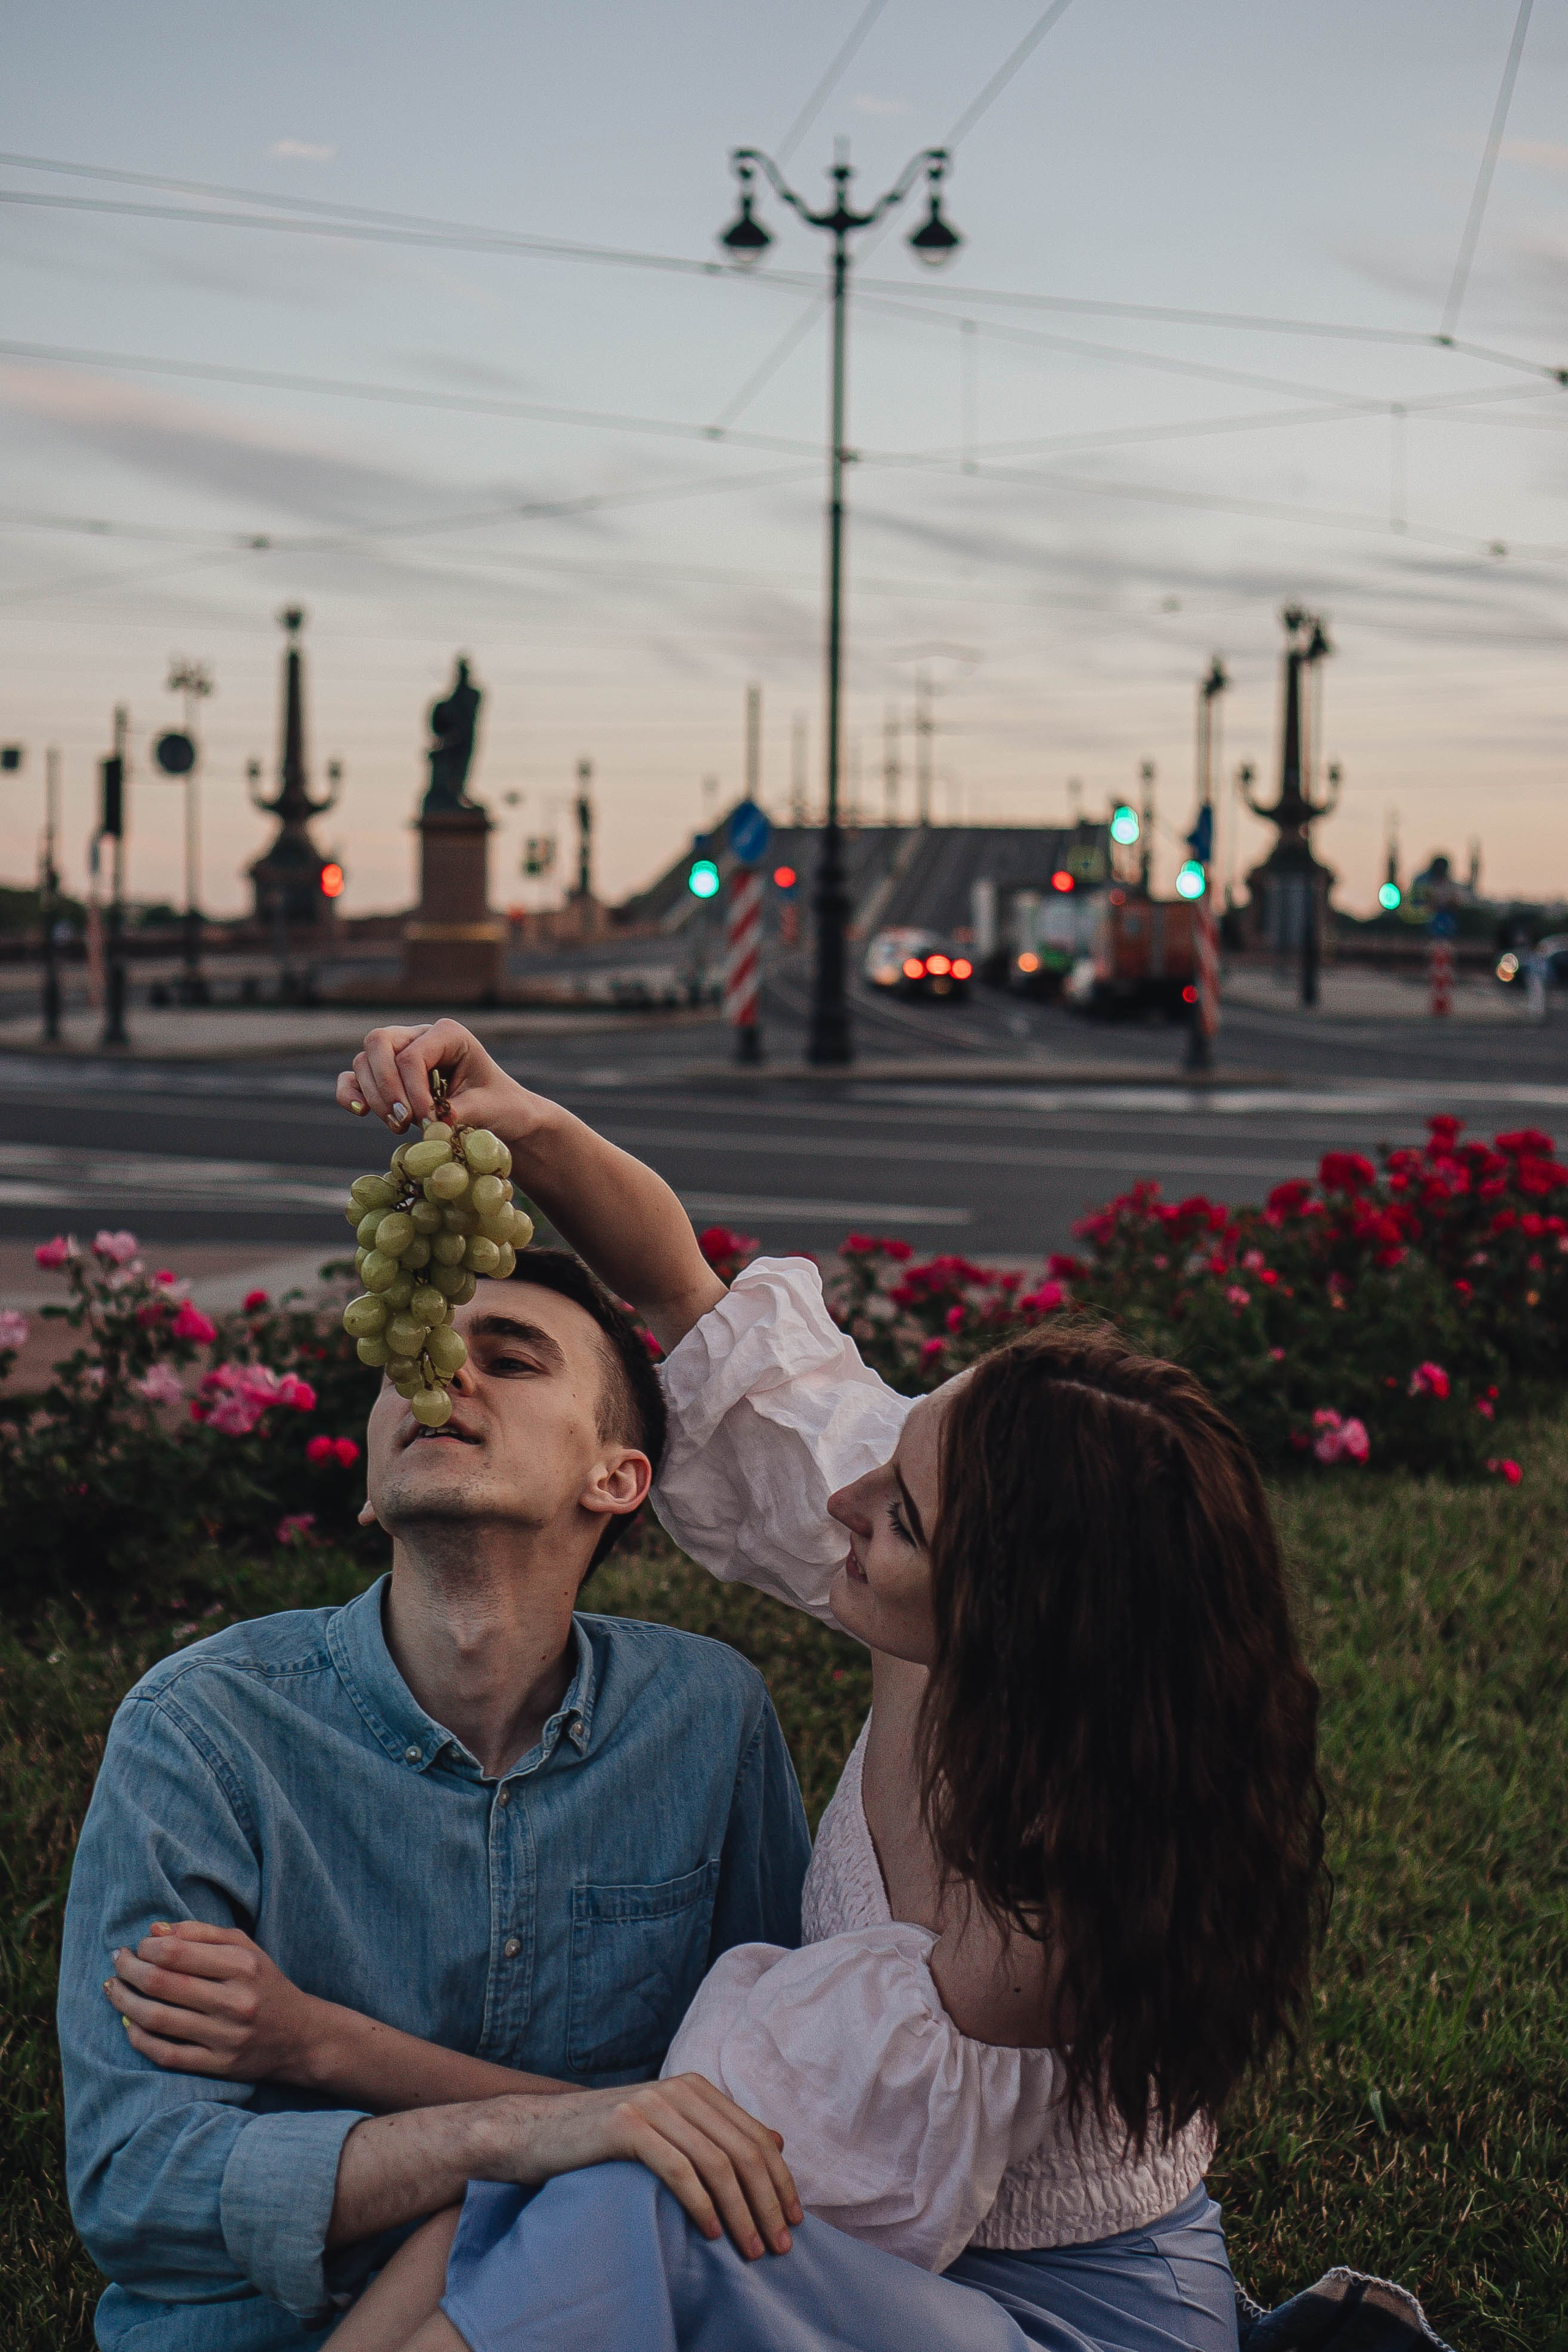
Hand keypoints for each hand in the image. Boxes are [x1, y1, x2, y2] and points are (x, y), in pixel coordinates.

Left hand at [105, 1920, 326, 2084]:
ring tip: (114, 1989)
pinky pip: (166, 2054)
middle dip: (129, 1970)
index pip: (178, 1952)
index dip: (148, 1948)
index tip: (139, 1946)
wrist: (299, 2036)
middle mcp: (235, 2001)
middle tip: (118, 1963)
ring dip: (125, 2003)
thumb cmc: (264, 1984)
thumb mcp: (245, 1948)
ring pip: (158, 2020)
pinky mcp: (218, 2066)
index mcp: (242, 1966)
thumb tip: (154, 1931)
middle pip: (162, 1984)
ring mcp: (225, 2037)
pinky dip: (139, 2038)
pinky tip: (129, 2024)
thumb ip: (201, 1933)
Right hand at [336, 1021, 536, 1141]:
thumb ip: (456, 1111)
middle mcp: (418, 1036)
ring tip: (400, 1126)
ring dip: (375, 1097)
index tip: (428, 1121)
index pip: (412, 1054)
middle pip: (379, 1043)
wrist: (499, 1113)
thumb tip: (429, 1123)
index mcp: (447, 1034)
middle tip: (404, 1121)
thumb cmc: (497, 1104)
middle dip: (387, 1087)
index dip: (413, 1090)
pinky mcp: (385, 1076)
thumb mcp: (486, 1106)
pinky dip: (350, 1092)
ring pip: (363, 1061)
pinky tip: (359, 1110)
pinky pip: (353, 1077)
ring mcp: (398, 1053)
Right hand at [493, 2074, 802, 2259]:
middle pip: (744, 2151)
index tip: (794, 2220)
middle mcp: (679, 2089)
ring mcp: (652, 2105)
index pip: (756, 2137)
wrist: (536, 2133)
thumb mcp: (667, 2128)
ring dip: (741, 2212)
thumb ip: (716, 2131)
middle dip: (768, 2202)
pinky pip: (678, 2169)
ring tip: (751, 2249)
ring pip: (717, 2162)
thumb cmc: (604, 2141)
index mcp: (695, 2087)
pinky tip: (712, 2232)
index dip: (781, 2181)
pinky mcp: (626, 2126)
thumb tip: (778, 2143)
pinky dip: (702, 2204)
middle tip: (779, 2246)